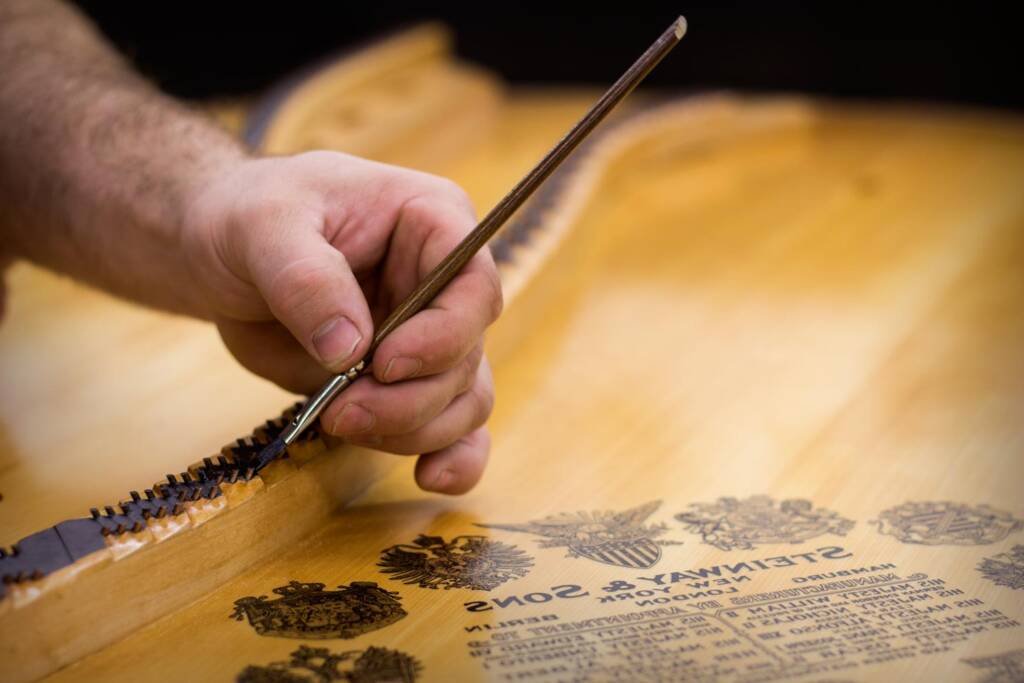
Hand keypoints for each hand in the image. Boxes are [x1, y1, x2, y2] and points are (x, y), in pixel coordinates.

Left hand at [182, 151, 501, 493]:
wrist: (222, 256)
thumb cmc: (249, 216)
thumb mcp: (264, 227)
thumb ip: (306, 280)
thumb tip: (349, 350)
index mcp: (432, 222)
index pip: (474, 289)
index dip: (442, 335)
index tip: (383, 363)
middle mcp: (445, 285)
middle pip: (467, 358)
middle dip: (410, 399)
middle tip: (343, 410)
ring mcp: (428, 338)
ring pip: (462, 401)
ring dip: (411, 429)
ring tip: (342, 421)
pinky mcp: (404, 384)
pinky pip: (452, 429)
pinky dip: (451, 459)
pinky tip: (428, 477)